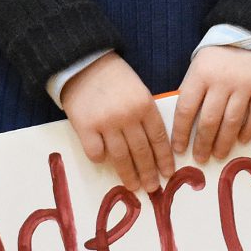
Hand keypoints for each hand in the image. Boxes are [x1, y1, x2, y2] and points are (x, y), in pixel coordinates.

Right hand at [59, 53, 171, 193]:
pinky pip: (96, 152)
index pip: (158, 138)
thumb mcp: (138, 90)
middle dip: (148, 172)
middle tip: (153, 187)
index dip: (164, 158)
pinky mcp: (85, 127)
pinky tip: (104, 163)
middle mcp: (127, 116)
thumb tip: (154, 147)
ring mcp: (105, 123)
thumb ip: (146, 114)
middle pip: (141, 151)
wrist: (83, 63)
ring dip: (128, 174)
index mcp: (144, 105)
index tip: (168, 173)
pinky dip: (101, 159)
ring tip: (133, 186)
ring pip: (120, 157)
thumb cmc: (114, 78)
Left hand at [172, 46, 250, 161]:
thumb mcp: (198, 66)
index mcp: (200, 75)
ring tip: (219, 154)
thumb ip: (192, 90)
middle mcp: (221, 80)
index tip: (180, 149)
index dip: (181, 133)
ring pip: (232, 121)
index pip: (186, 110)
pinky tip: (242, 140)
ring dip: (224, 142)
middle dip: (202, 143)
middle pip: (209, 120)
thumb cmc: (219, 55)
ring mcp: (244, 84)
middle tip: (200, 158)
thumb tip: (183, 126)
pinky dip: (249, 130)